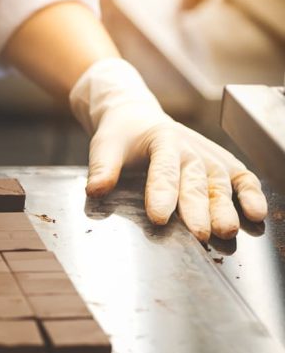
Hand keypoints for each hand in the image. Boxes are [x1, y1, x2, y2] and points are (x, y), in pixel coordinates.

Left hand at [70, 59, 266, 240]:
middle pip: (195, 181)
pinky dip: (252, 194)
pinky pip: (242, 179)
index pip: (163, 168)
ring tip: (227, 231)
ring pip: (220, 183)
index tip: (158, 218)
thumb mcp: (105, 146)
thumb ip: (102, 168)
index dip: (161, 193)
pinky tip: (256, 214)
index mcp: (162, 140)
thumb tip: (95, 190)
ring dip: (226, 208)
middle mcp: (191, 148)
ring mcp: (211, 157)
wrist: (138, 118)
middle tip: (199, 234)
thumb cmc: (122, 136)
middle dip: (198, 209)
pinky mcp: (224, 165)